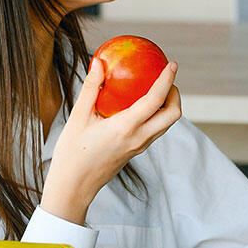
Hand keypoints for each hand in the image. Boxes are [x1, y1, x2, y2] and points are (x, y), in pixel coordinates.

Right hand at [40, 57, 182, 224]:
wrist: (73, 187)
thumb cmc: (71, 152)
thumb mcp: (78, 117)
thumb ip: (91, 88)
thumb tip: (98, 61)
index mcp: (126, 127)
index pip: (156, 100)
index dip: (167, 80)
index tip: (173, 64)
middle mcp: (139, 138)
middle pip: (173, 115)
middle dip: (175, 94)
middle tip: (166, 79)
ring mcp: (140, 147)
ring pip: (166, 124)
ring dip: (168, 106)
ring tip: (155, 90)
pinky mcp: (136, 151)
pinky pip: (155, 131)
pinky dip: (157, 116)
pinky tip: (141, 106)